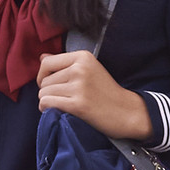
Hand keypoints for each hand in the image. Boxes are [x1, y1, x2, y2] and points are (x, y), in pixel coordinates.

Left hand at [36, 51, 152, 139]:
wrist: (127, 112)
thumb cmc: (107, 92)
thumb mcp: (90, 70)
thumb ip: (66, 63)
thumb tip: (42, 57)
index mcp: (83, 57)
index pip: (47, 63)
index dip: (43, 76)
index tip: (52, 84)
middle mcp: (80, 68)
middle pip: (44, 80)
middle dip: (48, 91)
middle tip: (64, 98)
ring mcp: (79, 86)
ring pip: (44, 93)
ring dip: (49, 102)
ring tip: (64, 105)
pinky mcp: (78, 104)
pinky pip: (47, 103)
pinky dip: (47, 109)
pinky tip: (59, 111)